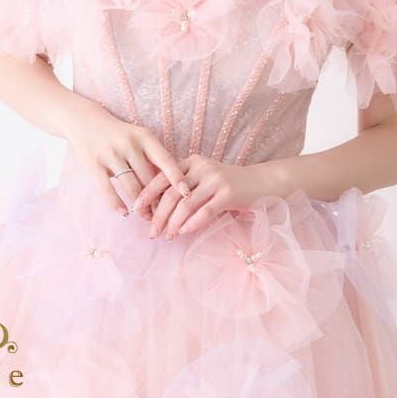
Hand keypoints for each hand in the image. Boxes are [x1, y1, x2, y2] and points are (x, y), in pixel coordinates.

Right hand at [65, 100, 190, 219]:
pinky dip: (117, 204)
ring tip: (145, 216)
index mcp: (144, 136)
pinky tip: (124, 212)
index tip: (186, 194)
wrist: (85, 122)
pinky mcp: (94, 164)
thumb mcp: (138, 138)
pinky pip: (108, 190)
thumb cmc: (119, 135)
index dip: (176, 178)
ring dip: (140, 206)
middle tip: (163, 215)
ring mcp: (110, 154)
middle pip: (148, 179)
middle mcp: (128, 144)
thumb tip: (171, 186)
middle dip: (156, 200)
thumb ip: (152, 158)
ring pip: (131, 187)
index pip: (165, 159)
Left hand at [132, 154, 273, 240]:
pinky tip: (184, 233)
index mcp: (191, 161)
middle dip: (158, 215)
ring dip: (173, 223)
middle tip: (150, 232)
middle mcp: (201, 167)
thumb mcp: (203, 180)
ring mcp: (215, 179)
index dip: (147, 194)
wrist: (261, 182)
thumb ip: (183, 188)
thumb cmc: (227, 185)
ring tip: (166, 236)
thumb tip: (156, 210)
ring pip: (186, 204)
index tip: (135, 210)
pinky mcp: (228, 193)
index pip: (162, 177)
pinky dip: (192, 224)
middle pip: (171, 193)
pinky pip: (205, 211)